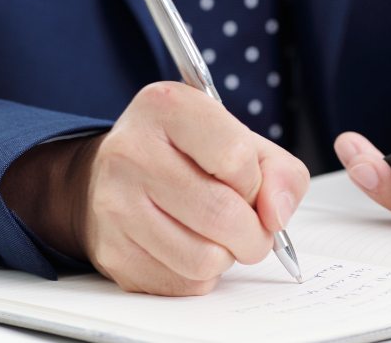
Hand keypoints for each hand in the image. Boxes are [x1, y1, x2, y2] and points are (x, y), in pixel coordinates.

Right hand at [1, 81, 309, 295]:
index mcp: (167, 108)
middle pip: (222, 214)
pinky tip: (190, 248)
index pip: (235, 157)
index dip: (255, 182)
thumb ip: (279, 172)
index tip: (249, 185)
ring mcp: (115, 204)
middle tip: (253, 231)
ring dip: (227, 256)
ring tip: (219, 238)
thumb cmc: (187, 157)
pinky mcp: (113, 252)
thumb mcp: (240, 141)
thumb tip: (276, 216)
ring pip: (204, 258)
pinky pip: (182, 282)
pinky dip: (201, 275)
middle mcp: (131, 151)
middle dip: (254, 234)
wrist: (111, 177)